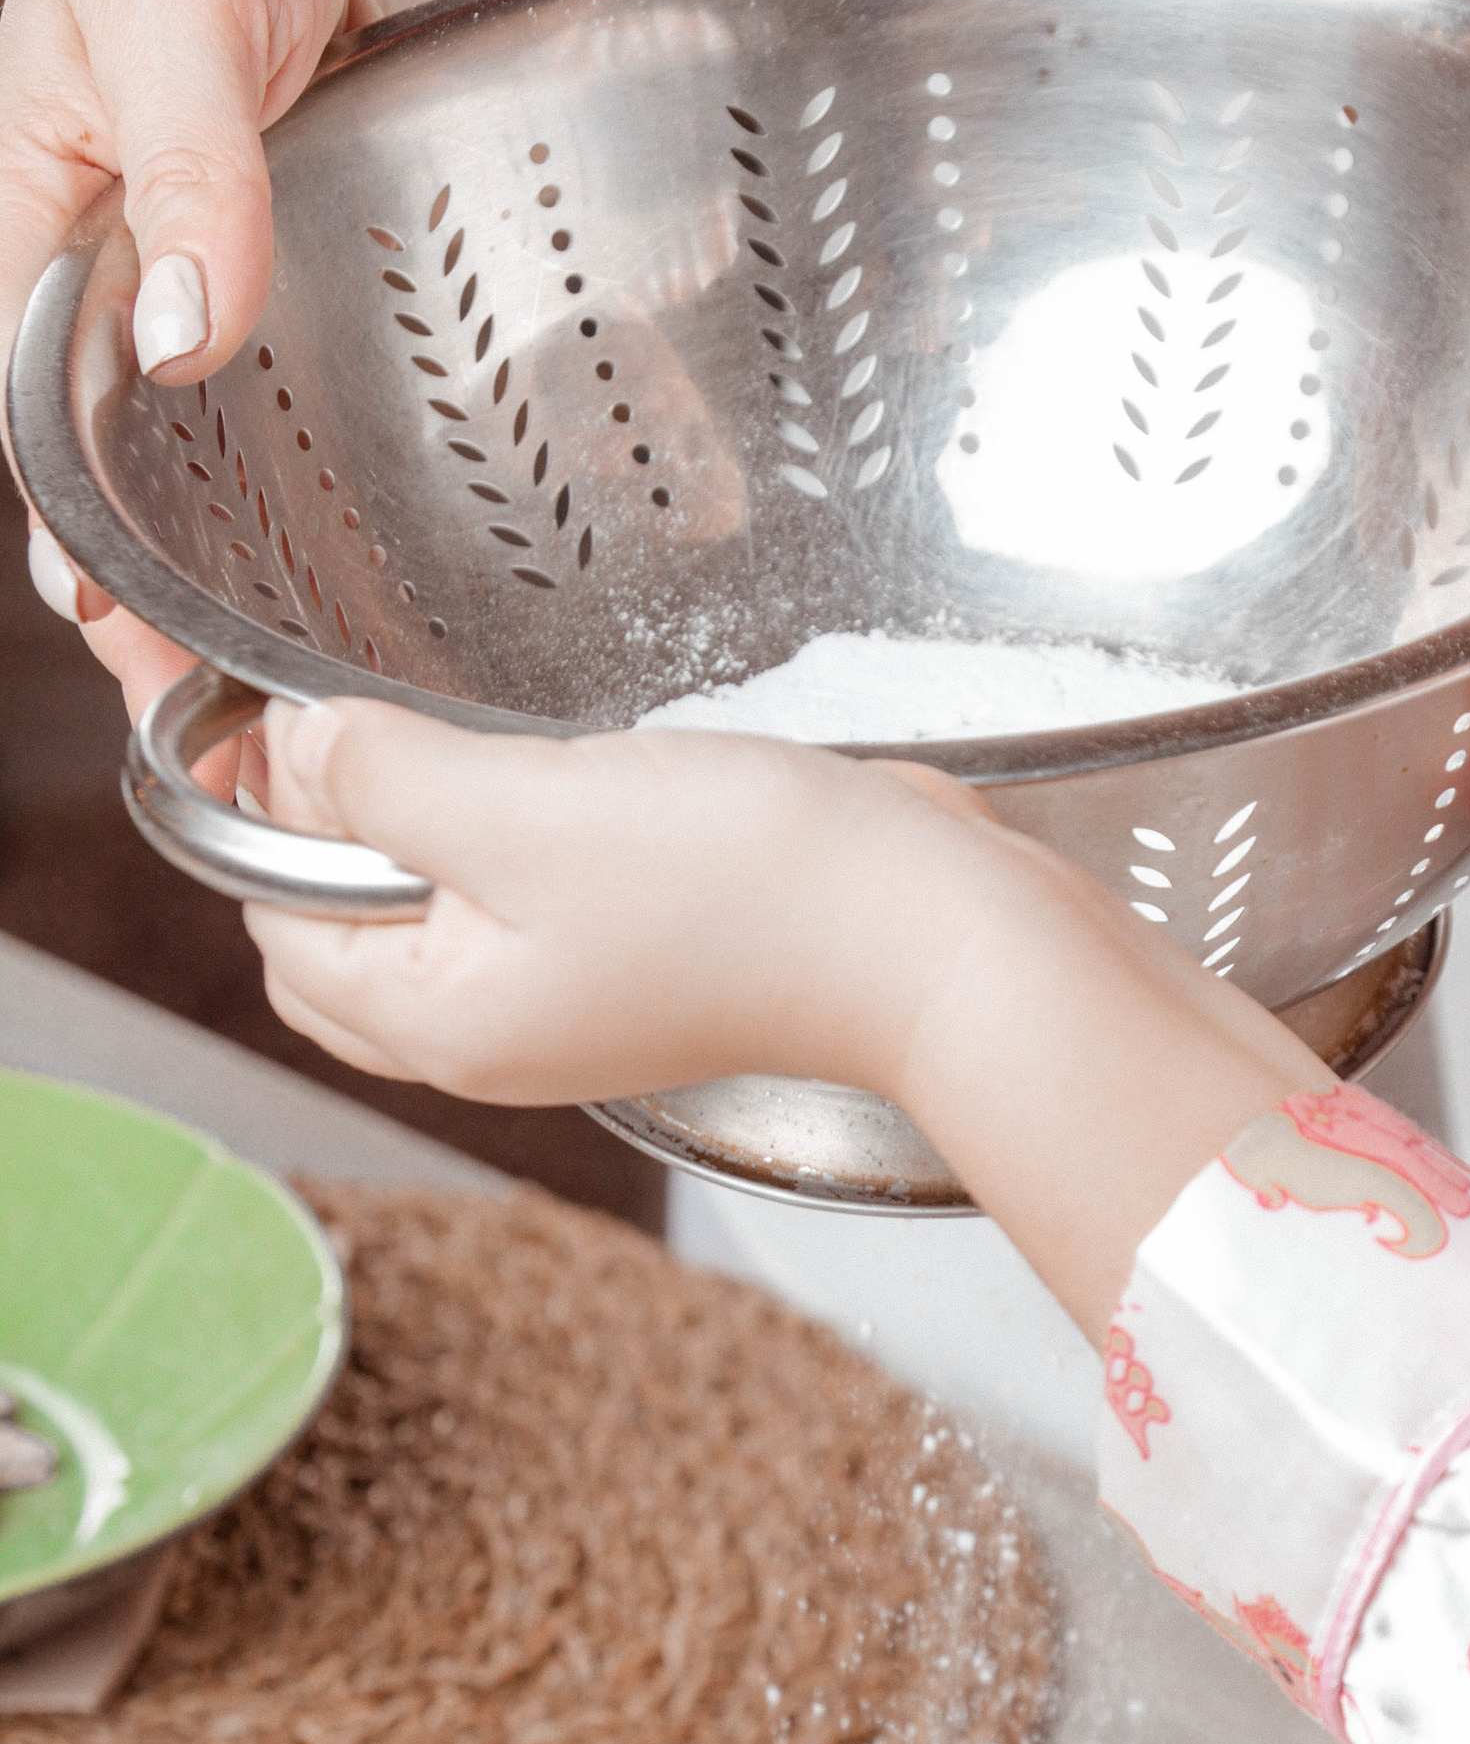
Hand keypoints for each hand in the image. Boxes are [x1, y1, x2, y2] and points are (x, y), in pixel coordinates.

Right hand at [6, 0, 574, 741]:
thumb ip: (183, 158)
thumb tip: (184, 331)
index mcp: (67, 244)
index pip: (58, 430)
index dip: (94, 548)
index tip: (132, 646)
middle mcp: (187, 303)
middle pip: (182, 491)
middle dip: (211, 615)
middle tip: (265, 728)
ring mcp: (306, 315)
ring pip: (316, 478)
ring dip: (346, 586)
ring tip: (387, 706)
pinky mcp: (428, 306)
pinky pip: (465, 402)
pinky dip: (510, 472)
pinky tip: (562, 556)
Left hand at [245, 706, 984, 1106]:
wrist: (929, 934)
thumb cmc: (750, 893)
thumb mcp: (526, 809)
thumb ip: (384, 779)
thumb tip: (297, 753)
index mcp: (441, 1023)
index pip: (274, 922)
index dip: (266, 812)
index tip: (288, 710)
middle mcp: (496, 1033)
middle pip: (341, 933)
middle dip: (328, 830)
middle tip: (367, 726)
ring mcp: (572, 1002)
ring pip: (434, 908)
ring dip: (426, 823)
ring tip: (475, 749)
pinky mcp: (640, 959)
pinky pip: (523, 897)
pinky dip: (509, 833)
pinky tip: (562, 778)